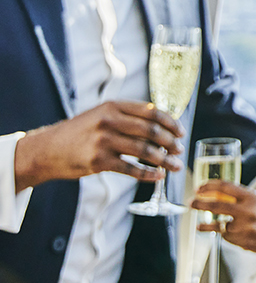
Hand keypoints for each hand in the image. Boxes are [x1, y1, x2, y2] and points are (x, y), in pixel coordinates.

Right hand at [13, 100, 183, 189]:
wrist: (47, 149)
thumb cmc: (80, 133)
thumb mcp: (101, 114)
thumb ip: (127, 116)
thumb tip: (161, 124)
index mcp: (113, 106)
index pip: (151, 112)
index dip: (170, 123)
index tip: (181, 132)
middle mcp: (109, 121)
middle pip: (151, 131)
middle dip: (170, 142)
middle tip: (180, 150)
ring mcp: (103, 141)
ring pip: (144, 150)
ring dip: (164, 160)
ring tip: (175, 165)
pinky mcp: (98, 161)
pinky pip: (130, 168)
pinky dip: (148, 174)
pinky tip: (158, 176)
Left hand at [194, 181, 255, 260]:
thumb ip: (242, 199)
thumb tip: (220, 195)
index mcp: (252, 198)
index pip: (226, 187)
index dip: (210, 186)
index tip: (200, 188)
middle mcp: (247, 211)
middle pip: (216, 205)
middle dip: (200, 204)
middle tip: (192, 203)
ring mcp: (244, 227)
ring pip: (219, 224)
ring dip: (207, 225)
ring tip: (200, 225)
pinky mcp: (242, 240)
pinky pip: (226, 236)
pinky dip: (223, 234)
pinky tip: (223, 233)